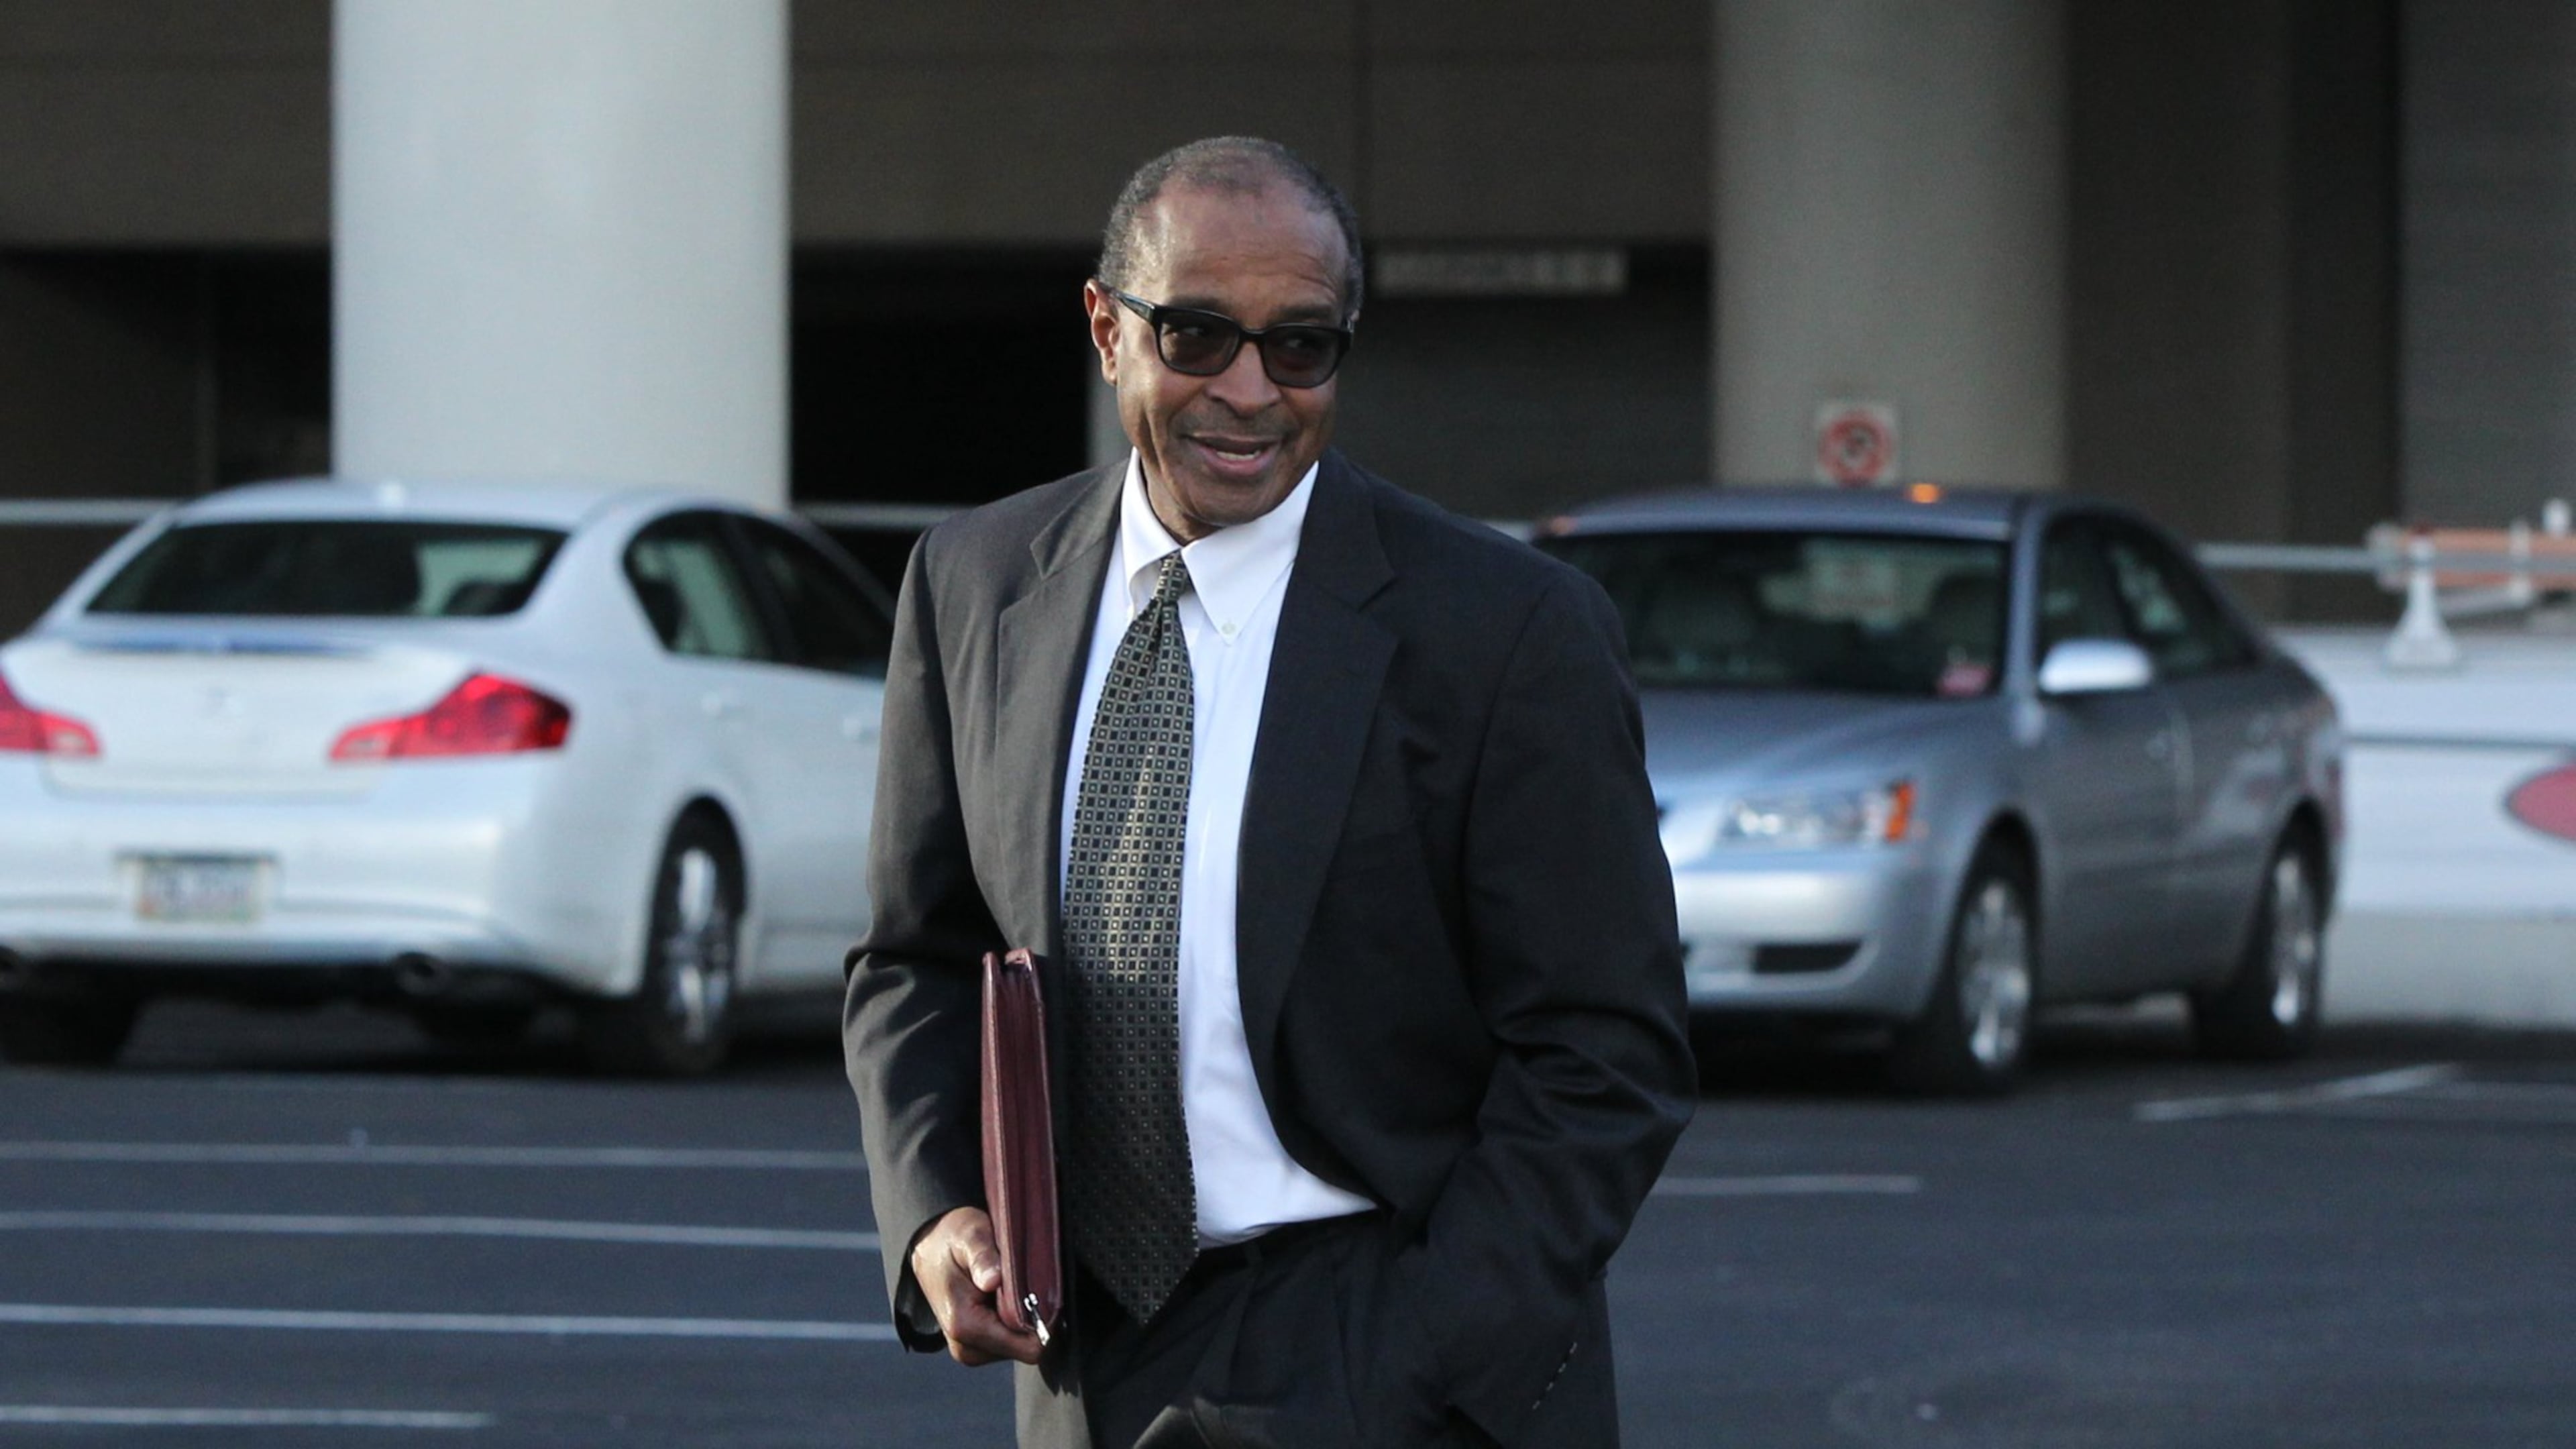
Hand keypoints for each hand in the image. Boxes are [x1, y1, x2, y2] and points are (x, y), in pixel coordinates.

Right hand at [910, 1206, 1042, 1365]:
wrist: (930, 1247)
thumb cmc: (951, 1239)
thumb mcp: (969, 1235)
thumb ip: (983, 1257)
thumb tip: (994, 1280)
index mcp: (965, 1326)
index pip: (1028, 1346)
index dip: (1044, 1321)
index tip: (1044, 1292)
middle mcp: (966, 1347)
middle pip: (1026, 1348)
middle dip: (1034, 1318)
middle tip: (1024, 1284)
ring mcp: (970, 1350)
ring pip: (1021, 1346)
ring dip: (1024, 1319)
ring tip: (1010, 1287)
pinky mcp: (976, 1346)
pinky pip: (1010, 1342)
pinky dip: (1015, 1321)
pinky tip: (1005, 1296)